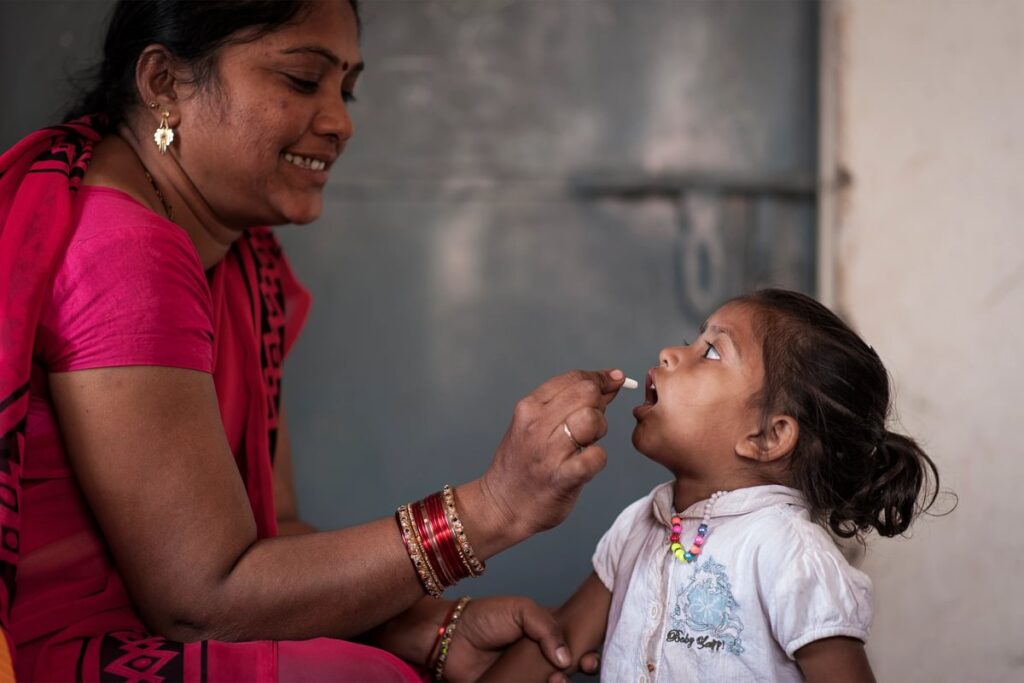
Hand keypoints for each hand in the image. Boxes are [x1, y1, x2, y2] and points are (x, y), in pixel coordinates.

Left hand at [440, 596, 599, 682]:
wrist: (449, 638)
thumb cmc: (483, 616)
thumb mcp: (521, 609)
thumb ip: (547, 627)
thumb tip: (566, 658)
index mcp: (543, 636)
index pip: (573, 645)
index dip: (586, 652)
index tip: (591, 658)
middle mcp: (537, 659)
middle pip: (568, 670)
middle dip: (580, 671)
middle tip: (581, 668)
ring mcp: (525, 678)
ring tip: (556, 681)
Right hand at [480, 369, 625, 540]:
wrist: (502, 506)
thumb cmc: (523, 464)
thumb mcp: (536, 424)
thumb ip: (571, 402)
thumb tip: (609, 381)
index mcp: (529, 407)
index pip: (574, 378)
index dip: (599, 378)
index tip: (613, 381)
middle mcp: (536, 424)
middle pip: (586, 393)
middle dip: (599, 404)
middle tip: (591, 423)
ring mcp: (549, 451)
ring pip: (592, 419)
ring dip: (599, 430)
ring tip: (586, 444)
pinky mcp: (562, 477)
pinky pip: (597, 456)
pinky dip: (598, 458)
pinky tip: (586, 463)